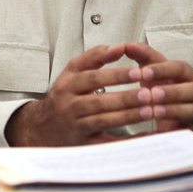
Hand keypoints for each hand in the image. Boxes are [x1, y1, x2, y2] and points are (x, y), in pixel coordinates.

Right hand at [5, 44, 163, 146]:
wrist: (42, 127)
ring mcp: (76, 126)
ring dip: (128, 116)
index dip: (116, 75)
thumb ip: (93, 58)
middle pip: (99, 101)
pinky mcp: (84, 144)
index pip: (92, 78)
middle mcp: (69, 106)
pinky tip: (146, 135)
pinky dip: (127, 141)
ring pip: (104, 121)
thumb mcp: (71, 73)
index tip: (139, 71)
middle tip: (150, 93)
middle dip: (126, 97)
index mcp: (67, 85)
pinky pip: (108, 143)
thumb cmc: (63, 97)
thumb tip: (117, 47)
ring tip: (150, 110)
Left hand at [121, 42, 192, 131]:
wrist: (169, 110)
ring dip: (171, 107)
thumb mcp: (149, 69)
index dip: (161, 69)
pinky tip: (156, 118)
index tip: (142, 72)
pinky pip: (187, 121)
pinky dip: (172, 119)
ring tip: (153, 108)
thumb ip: (140, 55)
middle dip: (169, 90)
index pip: (177, 67)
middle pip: (190, 87)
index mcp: (184, 72)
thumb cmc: (158, 85)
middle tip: (151, 93)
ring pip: (191, 106)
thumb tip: (125, 45)